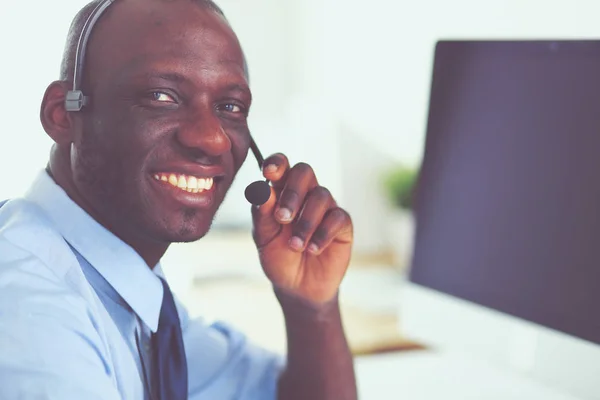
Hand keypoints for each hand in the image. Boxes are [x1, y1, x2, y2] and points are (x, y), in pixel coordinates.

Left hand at [251, 153, 352, 303]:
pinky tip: (313, 250)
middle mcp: (305, 195)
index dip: (277, 162)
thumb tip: (261, 190)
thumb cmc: (278, 257)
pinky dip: (322, 234)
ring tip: (295, 246)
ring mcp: (325, 208)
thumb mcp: (264, 238)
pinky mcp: (342, 225)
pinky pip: (337, 218)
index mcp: (282, 192)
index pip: (281, 166)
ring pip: (321, 196)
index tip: (269, 172)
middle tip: (282, 218)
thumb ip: (262, 214)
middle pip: (304, 172)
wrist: (297, 287)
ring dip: (306, 222)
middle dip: (293, 193)